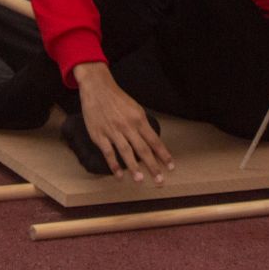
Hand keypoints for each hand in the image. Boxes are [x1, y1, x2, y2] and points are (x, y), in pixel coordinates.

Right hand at [76, 62, 173, 183]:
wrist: (97, 88)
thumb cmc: (117, 99)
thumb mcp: (135, 108)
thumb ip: (142, 125)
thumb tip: (151, 142)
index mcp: (139, 118)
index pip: (154, 140)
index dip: (163, 154)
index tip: (171, 166)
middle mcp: (127, 126)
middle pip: (142, 149)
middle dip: (152, 166)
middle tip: (159, 180)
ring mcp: (113, 131)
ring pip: (126, 152)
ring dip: (133, 167)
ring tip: (140, 180)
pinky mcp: (99, 135)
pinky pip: (108, 152)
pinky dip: (113, 165)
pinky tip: (119, 175)